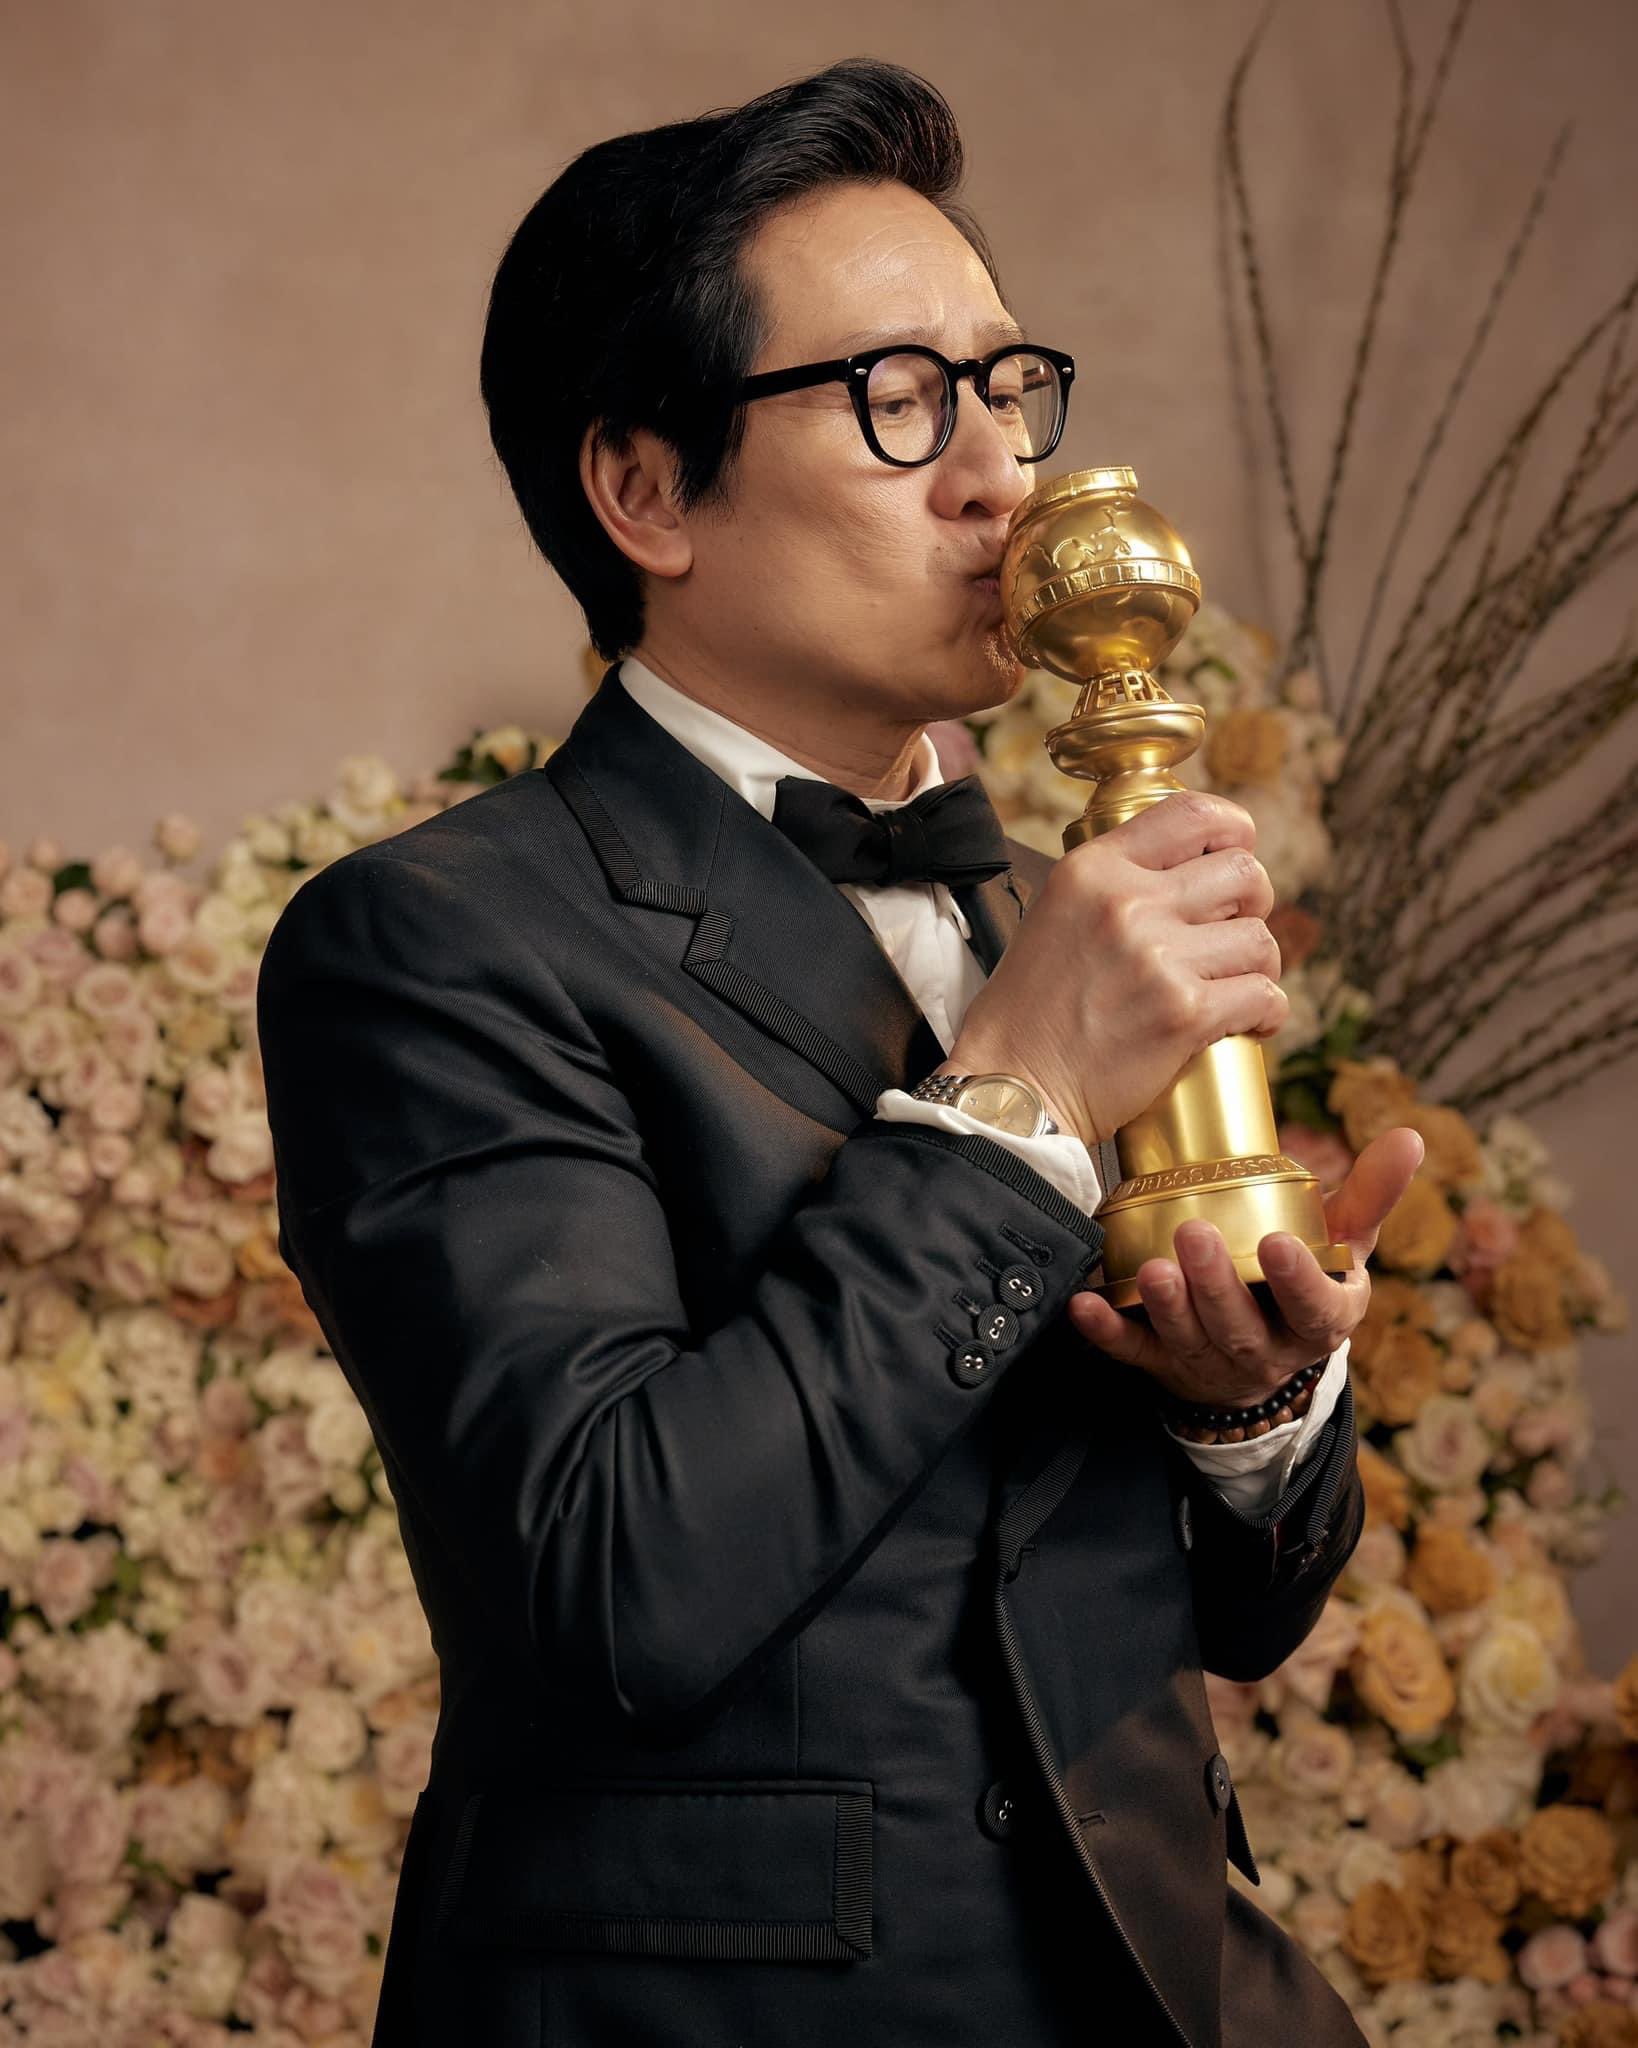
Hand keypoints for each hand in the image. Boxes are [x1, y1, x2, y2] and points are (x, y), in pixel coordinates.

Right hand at [946, 790, 1287, 1146]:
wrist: (1009, 1085)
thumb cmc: (1029, 1012)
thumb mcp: (1055, 916)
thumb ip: (1111, 887)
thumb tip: (1186, 876)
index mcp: (1093, 869)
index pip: (1193, 813)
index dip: (1235, 831)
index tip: (1239, 854)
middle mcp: (1127, 902)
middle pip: (1243, 873)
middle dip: (1255, 904)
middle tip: (1234, 935)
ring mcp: (1159, 957)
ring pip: (1260, 939)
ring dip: (1259, 965)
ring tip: (1236, 987)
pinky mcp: (1184, 1012)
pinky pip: (1264, 995)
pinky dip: (1268, 1013)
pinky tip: (1251, 1024)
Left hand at [1064, 1126, 1425, 1407]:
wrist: (1262, 1360)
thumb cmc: (1303, 1283)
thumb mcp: (1344, 1245)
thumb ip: (1372, 1194)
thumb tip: (1411, 1136)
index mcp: (1319, 1321)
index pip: (1314, 1309)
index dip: (1298, 1282)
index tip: (1280, 1245)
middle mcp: (1267, 1351)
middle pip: (1240, 1327)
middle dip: (1217, 1286)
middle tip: (1194, 1235)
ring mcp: (1211, 1364)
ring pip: (1189, 1341)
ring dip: (1167, 1307)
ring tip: (1151, 1268)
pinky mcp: (1164, 1368)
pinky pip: (1133, 1355)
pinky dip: (1108, 1332)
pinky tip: (1084, 1305)